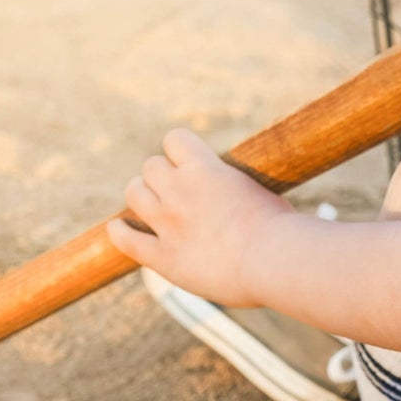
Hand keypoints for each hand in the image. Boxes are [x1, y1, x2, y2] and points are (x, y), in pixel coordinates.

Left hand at [107, 128, 293, 305]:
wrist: (273, 260)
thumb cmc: (281, 228)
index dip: (181, 150)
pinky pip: (127, 240)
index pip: (175, 139)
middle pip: (151, 166)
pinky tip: (119, 228)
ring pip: (134, 193)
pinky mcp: (163, 257)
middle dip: (162, 175)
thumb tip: (244, 194)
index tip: (190, 162)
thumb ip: (239, 190)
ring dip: (142, 195)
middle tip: (175, 190)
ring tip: (153, 205)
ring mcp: (168, 223)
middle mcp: (179, 190)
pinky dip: (120, 232)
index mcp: (206, 169)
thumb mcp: (262, 192)